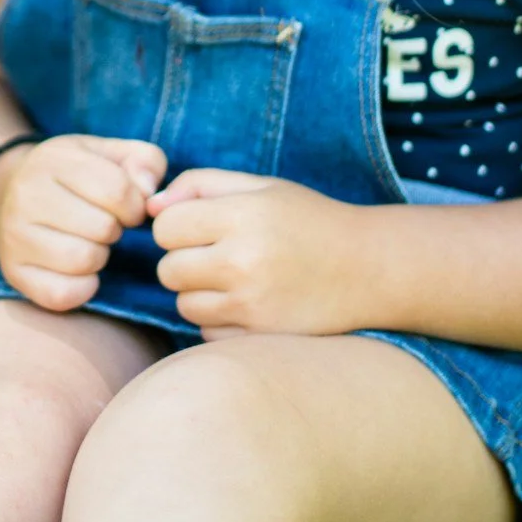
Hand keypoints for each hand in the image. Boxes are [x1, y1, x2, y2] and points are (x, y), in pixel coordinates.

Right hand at [0, 134, 167, 312]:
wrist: (10, 194)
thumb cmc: (73, 175)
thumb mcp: (109, 154)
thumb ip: (144, 162)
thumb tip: (148, 194)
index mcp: (52, 160)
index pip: (116, 190)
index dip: (135, 205)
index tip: (126, 208)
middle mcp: (26, 194)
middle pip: (102, 227)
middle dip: (114, 230)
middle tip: (104, 225)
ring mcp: (15, 235)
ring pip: (82, 260)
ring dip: (98, 256)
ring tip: (89, 242)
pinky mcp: (14, 271)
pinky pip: (62, 294)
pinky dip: (82, 287)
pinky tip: (79, 270)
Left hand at [148, 168, 372, 339]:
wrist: (369, 269)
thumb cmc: (308, 220)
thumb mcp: (260, 186)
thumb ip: (200, 184)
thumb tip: (151, 206)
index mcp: (242, 216)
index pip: (165, 227)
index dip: (177, 225)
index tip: (200, 226)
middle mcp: (244, 262)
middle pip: (168, 270)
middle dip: (184, 261)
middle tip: (217, 254)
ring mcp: (252, 306)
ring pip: (184, 305)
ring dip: (199, 293)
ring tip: (234, 278)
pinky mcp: (260, 337)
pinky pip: (207, 332)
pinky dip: (218, 320)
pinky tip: (248, 304)